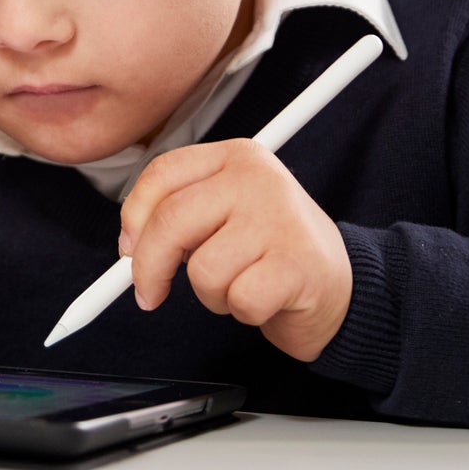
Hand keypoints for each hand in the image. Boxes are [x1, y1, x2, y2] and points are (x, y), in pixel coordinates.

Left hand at [118, 140, 351, 361]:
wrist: (340, 285)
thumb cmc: (273, 252)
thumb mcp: (224, 216)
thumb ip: (178, 217)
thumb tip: (130, 243)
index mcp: (237, 158)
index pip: (162, 175)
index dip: (134, 218)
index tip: (129, 249)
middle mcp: (259, 179)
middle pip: (171, 221)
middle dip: (150, 268)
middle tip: (151, 293)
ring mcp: (280, 218)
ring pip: (202, 270)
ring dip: (212, 294)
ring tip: (241, 284)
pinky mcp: (296, 263)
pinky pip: (238, 299)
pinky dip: (244, 311)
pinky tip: (266, 298)